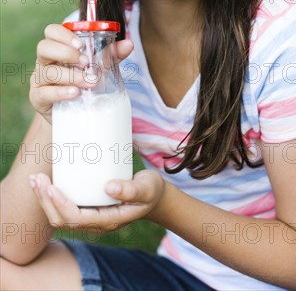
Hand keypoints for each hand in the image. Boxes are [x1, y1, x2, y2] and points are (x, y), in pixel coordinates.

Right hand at [29, 24, 133, 123]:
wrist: (74, 114)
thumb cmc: (84, 84)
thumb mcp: (98, 67)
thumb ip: (112, 55)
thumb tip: (129, 44)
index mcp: (58, 48)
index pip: (52, 31)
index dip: (64, 34)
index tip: (81, 44)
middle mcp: (45, 61)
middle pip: (44, 47)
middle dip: (66, 53)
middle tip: (86, 63)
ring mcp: (39, 80)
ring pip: (47, 72)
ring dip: (70, 75)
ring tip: (89, 82)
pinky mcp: (38, 98)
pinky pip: (44, 93)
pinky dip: (61, 92)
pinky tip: (75, 93)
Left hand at [29, 170, 164, 230]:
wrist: (154, 196)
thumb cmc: (150, 190)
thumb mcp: (146, 188)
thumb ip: (131, 189)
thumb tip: (108, 187)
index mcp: (108, 221)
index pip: (76, 218)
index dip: (60, 204)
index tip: (50, 186)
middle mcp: (96, 223)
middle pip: (62, 220)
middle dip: (45, 201)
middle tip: (36, 178)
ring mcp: (91, 217)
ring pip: (60, 216)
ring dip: (45, 199)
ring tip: (35, 180)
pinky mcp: (89, 207)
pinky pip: (65, 208)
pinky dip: (51, 197)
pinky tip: (46, 183)